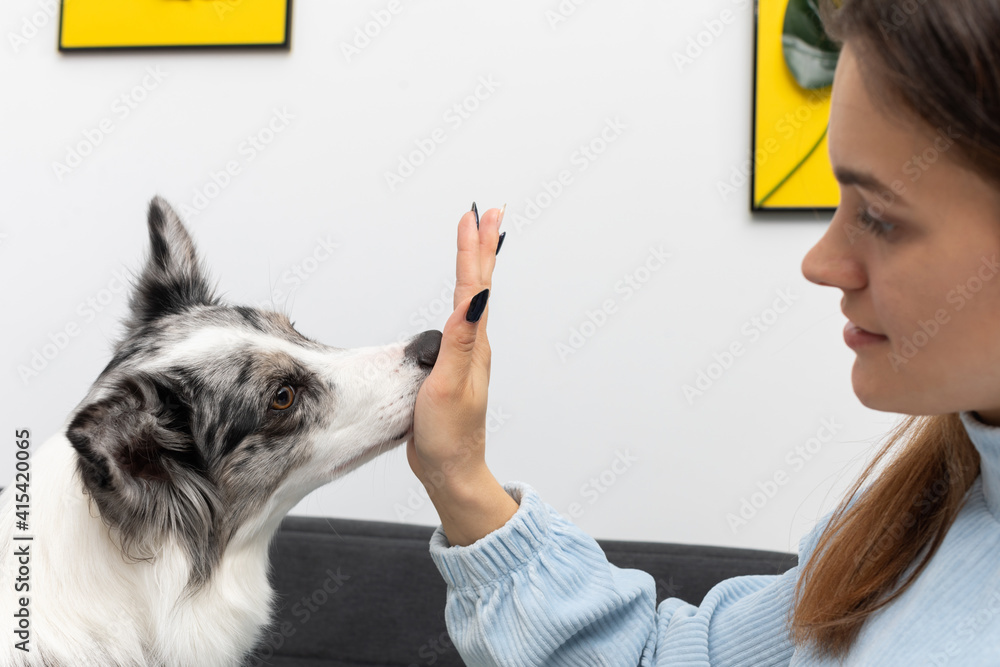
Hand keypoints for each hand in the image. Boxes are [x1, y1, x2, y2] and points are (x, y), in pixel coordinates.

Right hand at [406, 204, 517, 545]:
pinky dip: (462, 295)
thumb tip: (475, 298)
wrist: (449, 469)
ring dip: (474, 266)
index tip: (473, 217)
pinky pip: (460, 320)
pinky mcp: (452, 366)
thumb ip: (462, 341)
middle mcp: (474, 344)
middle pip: (477, 285)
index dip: (471, 250)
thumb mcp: (451, 385)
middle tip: (486, 213)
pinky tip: (461, 297)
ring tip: (477, 240)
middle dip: (480, 247)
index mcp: (474, 344)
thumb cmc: (449, 434)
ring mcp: (465, 355)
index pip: (473, 286)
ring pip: (471, 299)